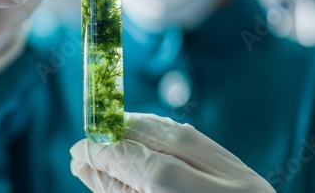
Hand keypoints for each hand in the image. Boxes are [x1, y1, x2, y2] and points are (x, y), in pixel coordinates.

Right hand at [70, 112, 273, 192]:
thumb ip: (115, 191)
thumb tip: (83, 164)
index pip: (136, 163)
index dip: (103, 151)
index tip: (80, 148)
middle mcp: (213, 184)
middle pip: (153, 140)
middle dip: (114, 136)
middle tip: (90, 142)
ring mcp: (230, 172)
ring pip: (172, 132)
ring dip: (135, 128)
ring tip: (111, 136)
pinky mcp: (235, 165)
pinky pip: (188, 134)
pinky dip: (159, 130)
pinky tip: (141, 133)